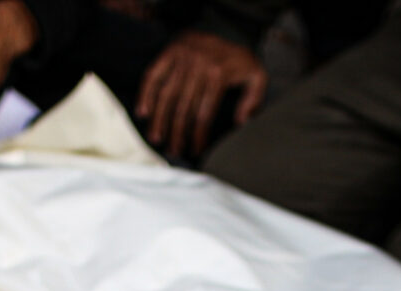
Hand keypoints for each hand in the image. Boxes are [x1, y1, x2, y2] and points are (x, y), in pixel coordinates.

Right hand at [134, 30, 265, 159]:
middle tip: (173, 151)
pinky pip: (153, 74)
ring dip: (159, 119)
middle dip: (177, 132)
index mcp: (218, 75)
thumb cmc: (240, 61)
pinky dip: (146, 93)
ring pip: (166, 94)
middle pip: (183, 107)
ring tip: (156, 138)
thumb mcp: (257, 76)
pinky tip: (142, 112)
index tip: (195, 150)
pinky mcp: (169, 52)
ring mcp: (181, 58)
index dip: (198, 134)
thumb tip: (240, 122)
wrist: (226, 29)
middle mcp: (197, 66)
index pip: (204, 112)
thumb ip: (253, 100)